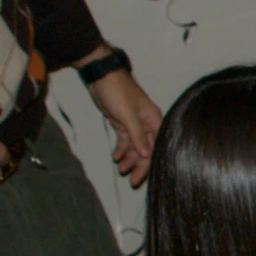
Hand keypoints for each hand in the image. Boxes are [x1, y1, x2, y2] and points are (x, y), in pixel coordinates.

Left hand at [84, 61, 161, 186]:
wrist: (101, 75)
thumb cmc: (118, 91)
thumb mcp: (127, 115)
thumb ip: (137, 135)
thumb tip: (146, 155)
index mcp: (154, 120)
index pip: (155, 147)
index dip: (148, 163)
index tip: (139, 177)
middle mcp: (147, 123)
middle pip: (145, 149)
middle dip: (138, 164)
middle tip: (130, 180)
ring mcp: (134, 123)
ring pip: (134, 146)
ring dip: (128, 158)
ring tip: (120, 168)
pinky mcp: (122, 122)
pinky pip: (125, 139)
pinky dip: (121, 148)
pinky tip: (115, 156)